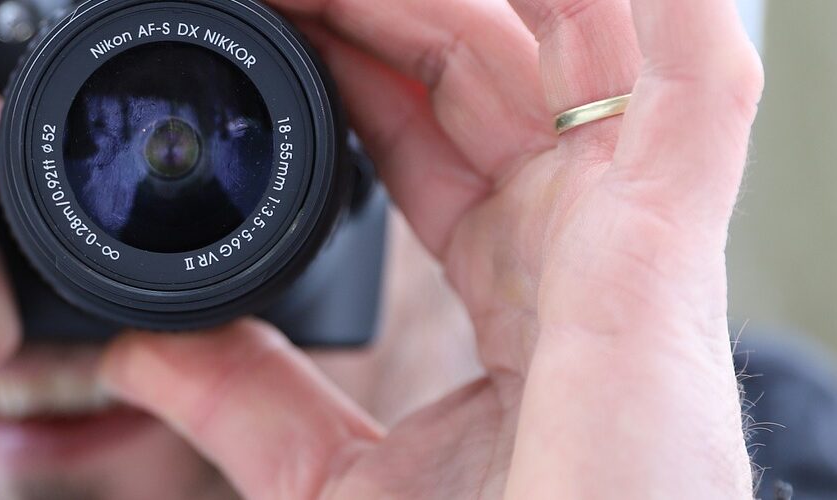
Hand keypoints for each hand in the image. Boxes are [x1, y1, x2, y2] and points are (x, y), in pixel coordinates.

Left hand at [102, 0, 762, 497]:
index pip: (418, 122)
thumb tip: (141, 358)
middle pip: (483, 60)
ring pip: (571, 38)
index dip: (344, 50)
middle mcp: (579, 244)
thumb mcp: (337, 481)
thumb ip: (250, 404)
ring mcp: (631, 235)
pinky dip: (668, 0)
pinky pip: (695, 79)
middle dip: (387, 0)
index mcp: (514, 290)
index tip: (265, 10)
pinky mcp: (665, 245)